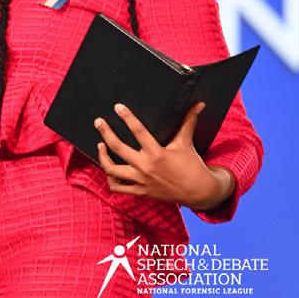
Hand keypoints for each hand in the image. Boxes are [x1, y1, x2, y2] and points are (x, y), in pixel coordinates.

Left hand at [94, 102, 234, 209]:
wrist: (198, 193)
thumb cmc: (192, 165)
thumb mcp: (186, 142)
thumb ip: (188, 121)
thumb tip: (198, 104)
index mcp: (157, 153)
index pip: (138, 131)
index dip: (127, 117)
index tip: (118, 107)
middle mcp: (146, 167)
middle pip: (118, 148)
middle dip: (106, 133)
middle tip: (99, 122)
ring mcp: (141, 181)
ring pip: (112, 170)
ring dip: (103, 156)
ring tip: (101, 145)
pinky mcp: (140, 192)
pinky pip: (117, 187)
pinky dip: (109, 178)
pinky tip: (108, 168)